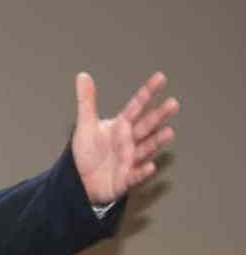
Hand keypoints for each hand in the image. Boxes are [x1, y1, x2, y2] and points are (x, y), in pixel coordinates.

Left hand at [72, 71, 178, 203]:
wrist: (81, 180)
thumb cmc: (87, 152)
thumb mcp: (85, 124)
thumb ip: (87, 101)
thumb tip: (82, 75)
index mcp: (121, 126)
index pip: (136, 106)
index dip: (147, 92)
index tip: (160, 77)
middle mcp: (129, 141)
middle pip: (146, 125)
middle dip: (159, 115)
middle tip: (173, 103)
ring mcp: (129, 159)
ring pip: (145, 148)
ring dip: (156, 141)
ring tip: (168, 132)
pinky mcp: (125, 179)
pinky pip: (135, 175)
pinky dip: (142, 172)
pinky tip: (151, 166)